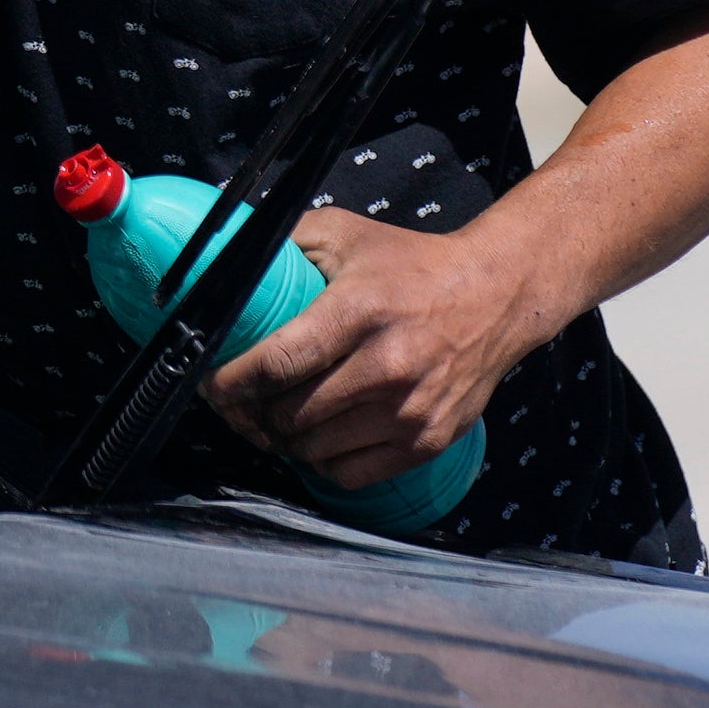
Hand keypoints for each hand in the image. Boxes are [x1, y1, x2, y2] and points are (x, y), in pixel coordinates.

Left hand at [199, 210, 563, 490]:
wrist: (496, 296)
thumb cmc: (410, 264)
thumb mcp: (345, 234)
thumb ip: (284, 242)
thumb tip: (224, 257)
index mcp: (359, 312)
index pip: (277, 363)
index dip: (232, 383)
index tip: (212, 384)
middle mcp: (386, 365)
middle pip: (290, 414)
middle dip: (250, 414)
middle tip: (236, 404)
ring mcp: (410, 409)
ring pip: (313, 449)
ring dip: (280, 440)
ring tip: (270, 419)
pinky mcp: (428, 439)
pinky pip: (349, 473)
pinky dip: (319, 462)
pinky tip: (312, 438)